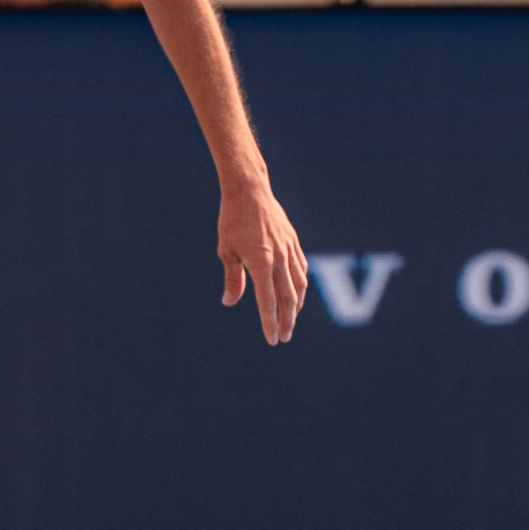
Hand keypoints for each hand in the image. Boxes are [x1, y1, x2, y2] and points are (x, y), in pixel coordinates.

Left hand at [219, 180, 306, 345]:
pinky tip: (297, 293)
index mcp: (261, 263)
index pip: (268, 301)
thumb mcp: (227, 251)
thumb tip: (230, 302)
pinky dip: (301, 285)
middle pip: (288, 298)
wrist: (249, 190)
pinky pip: (301, 269)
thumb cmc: (232, 220)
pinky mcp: (294, 241)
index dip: (270, 323)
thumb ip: (233, 279)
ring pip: (299, 285)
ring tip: (291, 320)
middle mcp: (280, 258)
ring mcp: (290, 249)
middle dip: (287, 321)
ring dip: (296, 306)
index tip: (271, 340)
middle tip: (283, 337)